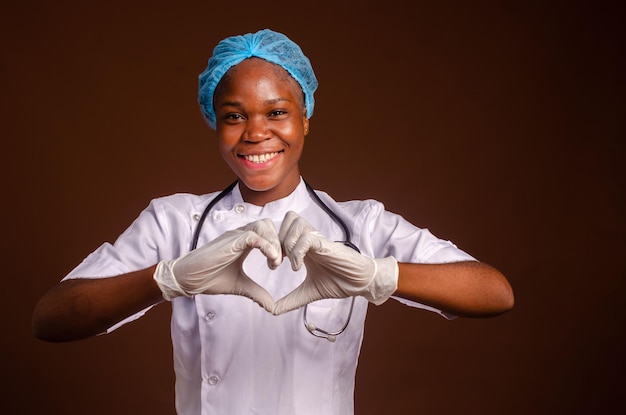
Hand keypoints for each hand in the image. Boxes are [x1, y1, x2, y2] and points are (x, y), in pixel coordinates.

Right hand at [153, 218, 280, 312]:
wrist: (188, 279)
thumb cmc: (209, 278)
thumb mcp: (240, 286)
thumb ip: (256, 293)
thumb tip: (271, 306)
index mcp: (243, 242)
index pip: (267, 232)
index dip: (277, 244)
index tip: (279, 263)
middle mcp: (240, 235)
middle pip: (267, 225)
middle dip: (278, 241)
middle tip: (278, 262)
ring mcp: (235, 236)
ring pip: (262, 226)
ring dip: (274, 242)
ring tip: (275, 262)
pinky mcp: (230, 242)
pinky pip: (253, 236)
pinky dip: (266, 246)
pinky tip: (271, 260)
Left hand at [273, 211, 397, 314]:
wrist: (360, 283)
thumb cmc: (339, 282)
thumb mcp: (309, 293)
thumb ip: (291, 300)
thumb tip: (274, 311)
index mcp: (304, 247)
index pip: (283, 229)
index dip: (273, 244)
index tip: (273, 266)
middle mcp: (310, 239)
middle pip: (288, 219)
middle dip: (276, 241)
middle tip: (277, 263)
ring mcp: (318, 240)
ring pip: (296, 223)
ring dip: (287, 243)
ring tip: (289, 264)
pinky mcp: (326, 244)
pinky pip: (307, 238)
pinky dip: (298, 252)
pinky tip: (298, 267)